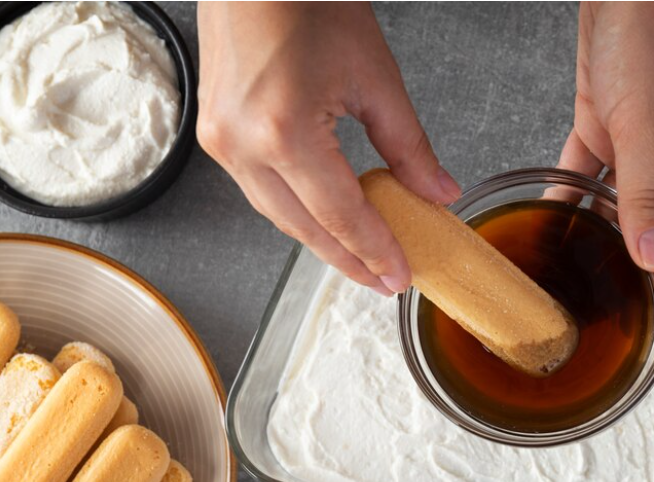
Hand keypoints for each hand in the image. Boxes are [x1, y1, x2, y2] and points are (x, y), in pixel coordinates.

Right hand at [197, 2, 459, 295]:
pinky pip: (260, 192)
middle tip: (383, 280)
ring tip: (361, 257)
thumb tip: (438, 193)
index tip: (399, 276)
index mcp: (284, 132)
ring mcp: (220, 142)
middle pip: (305, 228)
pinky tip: (326, 219)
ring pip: (279, 216)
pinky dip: (297, 211)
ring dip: (322, 240)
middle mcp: (242, 145)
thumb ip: (409, 148)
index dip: (375, 251)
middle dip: (349, 259)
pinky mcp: (214, 134)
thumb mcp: (375, 78)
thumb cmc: (308, 2)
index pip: (342, 215)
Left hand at [558, 2, 653, 289]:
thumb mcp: (647, 124)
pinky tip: (546, 219)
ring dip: (588, 238)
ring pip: (609, 211)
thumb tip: (652, 257)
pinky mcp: (603, 128)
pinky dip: (565, 196)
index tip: (631, 327)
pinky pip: (582, 176)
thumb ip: (647, 193)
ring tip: (558, 274)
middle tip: (584, 310)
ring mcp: (632, 151)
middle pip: (643, 238)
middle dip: (619, 273)